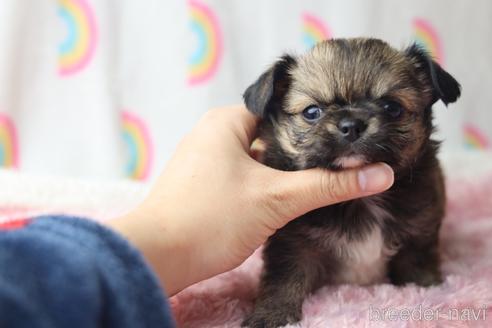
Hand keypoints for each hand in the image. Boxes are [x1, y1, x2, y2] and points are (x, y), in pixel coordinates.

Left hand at [107, 105, 393, 294]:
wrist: (159, 258)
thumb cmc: (211, 219)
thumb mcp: (278, 198)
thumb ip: (329, 184)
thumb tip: (381, 174)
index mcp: (227, 121)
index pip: (282, 110)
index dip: (313, 125)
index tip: (339, 140)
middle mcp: (212, 134)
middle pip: (271, 136)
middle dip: (300, 154)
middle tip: (332, 166)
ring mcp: (205, 160)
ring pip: (257, 160)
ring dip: (281, 174)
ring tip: (311, 185)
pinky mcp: (203, 185)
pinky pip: (242, 177)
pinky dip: (262, 187)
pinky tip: (280, 203)